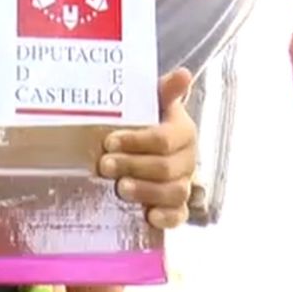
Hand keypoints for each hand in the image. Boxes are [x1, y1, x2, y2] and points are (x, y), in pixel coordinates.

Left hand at [99, 68, 195, 229]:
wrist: (144, 147)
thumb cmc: (144, 122)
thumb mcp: (150, 103)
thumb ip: (164, 90)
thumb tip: (183, 73)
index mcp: (182, 131)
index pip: (164, 138)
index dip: (136, 141)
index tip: (109, 141)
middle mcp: (187, 159)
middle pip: (166, 167)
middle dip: (133, 166)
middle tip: (105, 165)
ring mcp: (184, 183)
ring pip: (173, 192)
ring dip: (145, 192)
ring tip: (120, 189)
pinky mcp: (177, 206)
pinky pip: (179, 216)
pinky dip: (166, 218)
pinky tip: (148, 216)